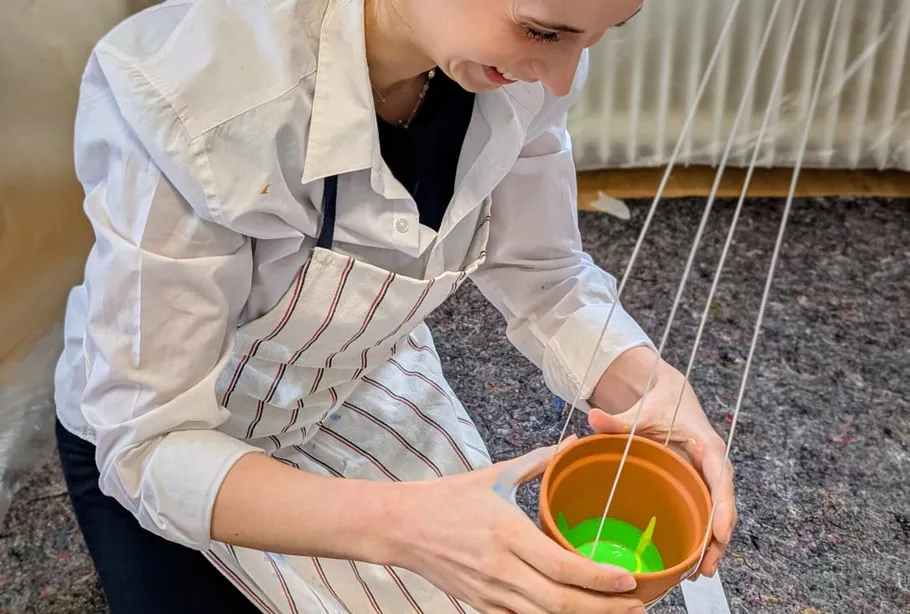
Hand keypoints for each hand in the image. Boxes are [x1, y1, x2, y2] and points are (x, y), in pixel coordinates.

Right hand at [389, 439, 646, 613]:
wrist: (402, 526)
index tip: (628, 580)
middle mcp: (500, 568)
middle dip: (603, 609)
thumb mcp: (495, 475)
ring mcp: (490, 593)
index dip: (598, 579)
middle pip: (560, 603)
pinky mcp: (481, 606)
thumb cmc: (449, 498)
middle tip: (636, 605)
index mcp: (506, 532)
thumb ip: (539, 462)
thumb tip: (572, 444)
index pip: (561, 565)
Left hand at [589, 346, 736, 579]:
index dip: (723, 507)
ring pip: (717, 515)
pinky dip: (701, 536)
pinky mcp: (699, 485)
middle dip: (718, 539)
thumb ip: (620, 419)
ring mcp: (708, 477)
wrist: (671, 395)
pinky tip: (691, 560)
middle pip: (724, 505)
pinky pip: (705, 513)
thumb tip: (595, 417)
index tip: (720, 534)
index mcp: (707, 446)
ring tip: (699, 574)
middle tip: (705, 568)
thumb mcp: (643, 411)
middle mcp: (714, 465)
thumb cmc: (662, 402)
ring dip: (711, 545)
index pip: (721, 478)